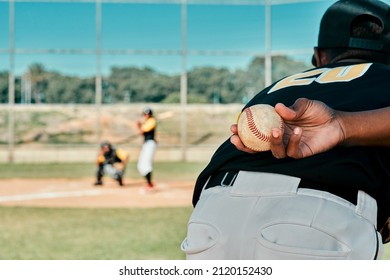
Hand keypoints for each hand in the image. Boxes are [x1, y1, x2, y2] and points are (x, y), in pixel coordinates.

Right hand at [230, 98, 345, 158]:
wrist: (337, 122)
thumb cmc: (318, 112)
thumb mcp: (304, 104)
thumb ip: (291, 108)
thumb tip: (277, 108)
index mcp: (274, 126)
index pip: (254, 132)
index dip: (242, 131)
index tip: (233, 126)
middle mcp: (278, 138)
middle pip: (257, 147)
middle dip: (245, 144)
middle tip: (237, 137)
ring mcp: (288, 147)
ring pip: (273, 152)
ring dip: (272, 142)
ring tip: (275, 130)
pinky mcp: (300, 154)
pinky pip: (291, 152)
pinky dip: (292, 142)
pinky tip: (297, 131)